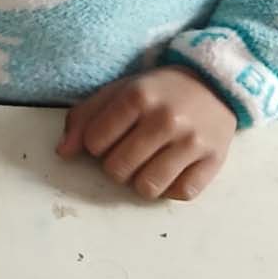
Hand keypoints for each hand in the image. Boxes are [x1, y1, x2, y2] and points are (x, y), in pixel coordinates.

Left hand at [58, 66, 236, 200]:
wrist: (214, 84)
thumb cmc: (158, 91)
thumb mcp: (119, 92)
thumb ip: (85, 117)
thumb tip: (63, 152)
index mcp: (137, 96)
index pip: (94, 143)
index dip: (95, 145)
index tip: (108, 137)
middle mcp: (166, 118)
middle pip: (117, 170)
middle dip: (116, 165)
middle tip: (129, 151)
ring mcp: (192, 141)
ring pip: (147, 188)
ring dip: (141, 181)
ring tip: (148, 163)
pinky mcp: (214, 161)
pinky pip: (181, 194)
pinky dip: (172, 188)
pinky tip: (172, 169)